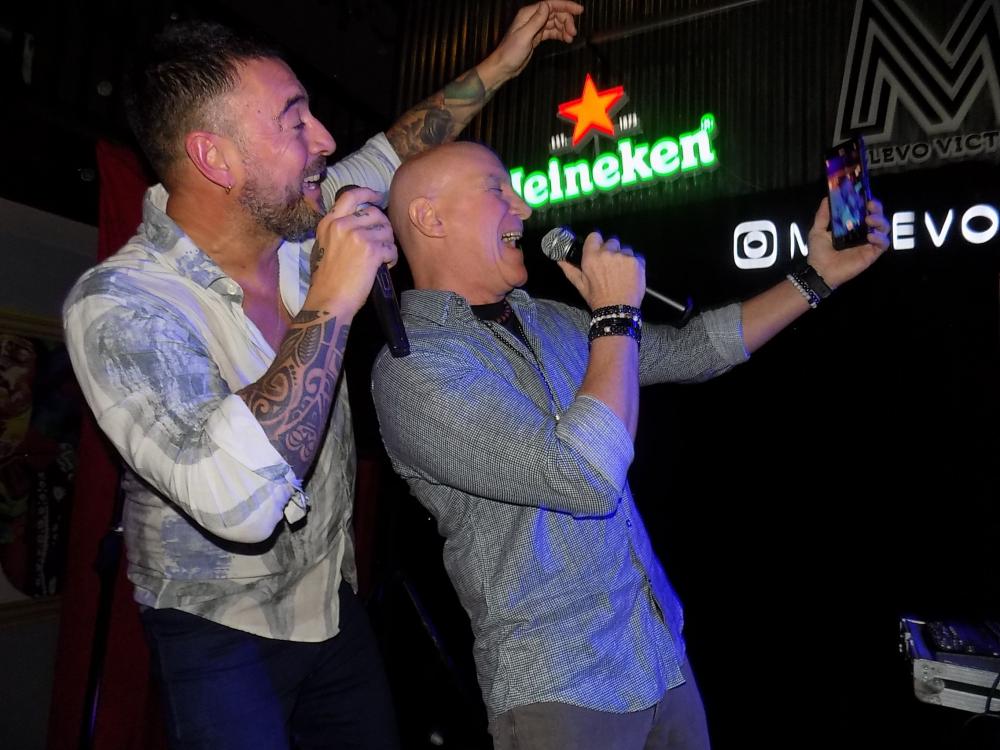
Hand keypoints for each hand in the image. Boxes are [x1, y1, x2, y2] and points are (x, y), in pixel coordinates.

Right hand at [306, 187, 396, 314]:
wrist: (329, 300)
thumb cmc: (326, 280)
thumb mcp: (322, 246)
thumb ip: (336, 231)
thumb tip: (356, 223)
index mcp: (329, 222)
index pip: (350, 196)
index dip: (367, 193)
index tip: (377, 196)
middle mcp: (343, 225)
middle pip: (374, 213)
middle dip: (383, 226)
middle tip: (382, 241)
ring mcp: (358, 236)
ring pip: (386, 230)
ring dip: (388, 244)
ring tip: (382, 258)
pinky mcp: (371, 251)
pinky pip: (391, 248)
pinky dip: (392, 258)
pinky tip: (384, 267)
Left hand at [485, 1, 583, 83]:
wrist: (504, 67)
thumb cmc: (509, 53)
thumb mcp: (524, 36)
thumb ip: (536, 20)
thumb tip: (546, 5)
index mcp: (528, 14)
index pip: (551, 4)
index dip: (566, 5)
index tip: (579, 10)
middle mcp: (532, 18)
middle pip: (555, 13)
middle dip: (567, 20)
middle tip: (573, 32)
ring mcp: (535, 27)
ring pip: (555, 22)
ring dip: (565, 28)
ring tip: (570, 37)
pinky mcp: (537, 36)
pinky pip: (552, 31)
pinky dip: (560, 34)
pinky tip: (566, 39)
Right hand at [557, 231, 644, 309]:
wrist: (618, 310)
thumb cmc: (597, 298)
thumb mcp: (580, 285)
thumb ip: (570, 269)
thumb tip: (560, 259)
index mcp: (592, 257)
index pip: (595, 236)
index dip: (597, 242)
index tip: (598, 250)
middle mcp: (608, 253)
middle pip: (612, 241)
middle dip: (611, 250)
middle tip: (610, 265)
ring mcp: (624, 256)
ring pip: (625, 249)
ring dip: (623, 257)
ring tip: (621, 272)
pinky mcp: (638, 262)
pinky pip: (637, 256)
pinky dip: (635, 263)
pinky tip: (630, 274)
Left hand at [805, 197, 890, 288]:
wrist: (820, 271)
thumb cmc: (819, 253)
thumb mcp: (818, 230)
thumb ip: (823, 215)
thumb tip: (827, 197)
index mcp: (851, 227)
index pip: (864, 211)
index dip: (867, 203)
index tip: (864, 197)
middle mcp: (862, 233)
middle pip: (878, 217)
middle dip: (877, 209)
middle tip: (870, 205)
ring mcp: (868, 243)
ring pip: (884, 229)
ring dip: (880, 221)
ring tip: (869, 220)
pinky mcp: (871, 254)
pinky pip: (883, 244)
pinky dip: (880, 238)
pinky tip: (871, 237)